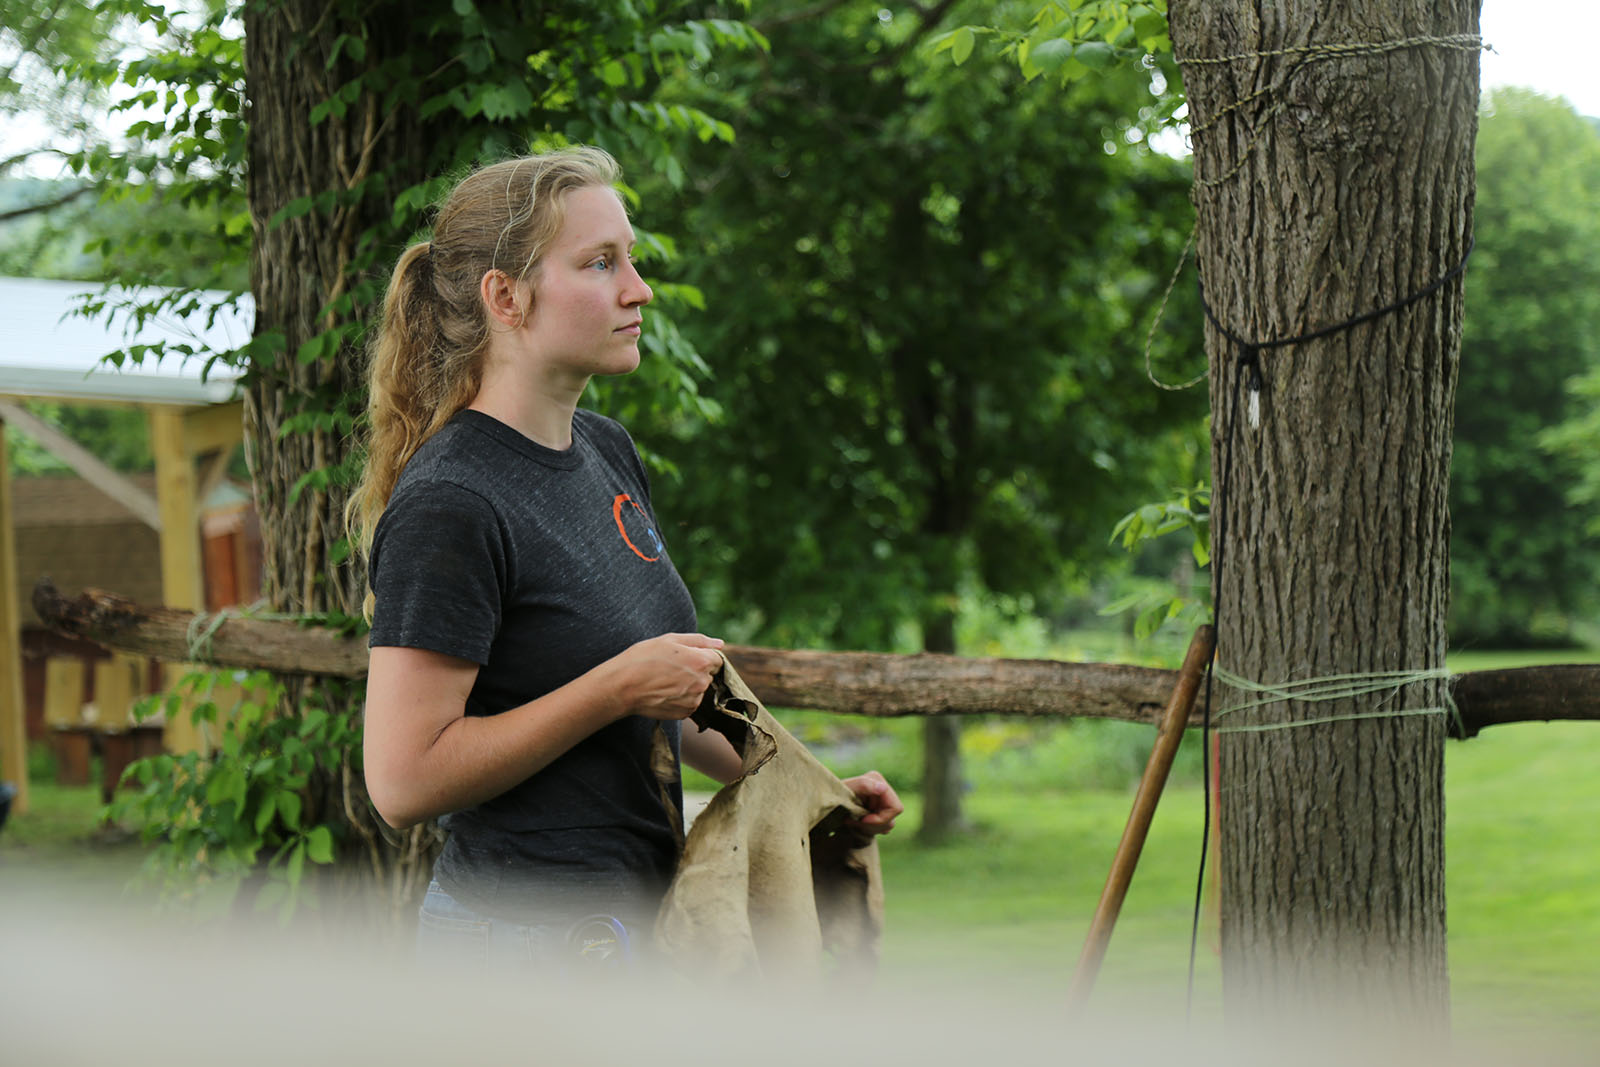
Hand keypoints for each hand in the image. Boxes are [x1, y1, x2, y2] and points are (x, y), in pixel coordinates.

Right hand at [604, 632, 723, 721]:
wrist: (623, 687)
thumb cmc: (643, 659)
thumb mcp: (670, 640)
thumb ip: (699, 641)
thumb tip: (720, 644)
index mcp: (701, 661)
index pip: (717, 659)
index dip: (701, 656)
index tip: (685, 656)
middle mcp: (702, 683)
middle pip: (707, 674)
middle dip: (695, 670)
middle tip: (670, 667)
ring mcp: (694, 700)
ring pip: (698, 689)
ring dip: (688, 685)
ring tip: (664, 680)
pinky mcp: (684, 713)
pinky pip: (689, 702)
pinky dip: (680, 698)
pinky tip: (664, 691)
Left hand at [840, 770, 901, 836]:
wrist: (825, 804)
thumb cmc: (834, 794)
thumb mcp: (846, 789)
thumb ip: (864, 785)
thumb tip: (883, 787)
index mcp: (877, 780)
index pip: (895, 808)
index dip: (880, 818)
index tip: (863, 820)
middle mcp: (882, 790)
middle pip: (891, 819)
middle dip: (873, 825)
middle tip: (854, 824)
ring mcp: (881, 802)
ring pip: (887, 826)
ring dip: (869, 828)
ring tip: (852, 824)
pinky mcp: (877, 812)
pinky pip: (881, 828)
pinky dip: (868, 829)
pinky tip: (856, 824)